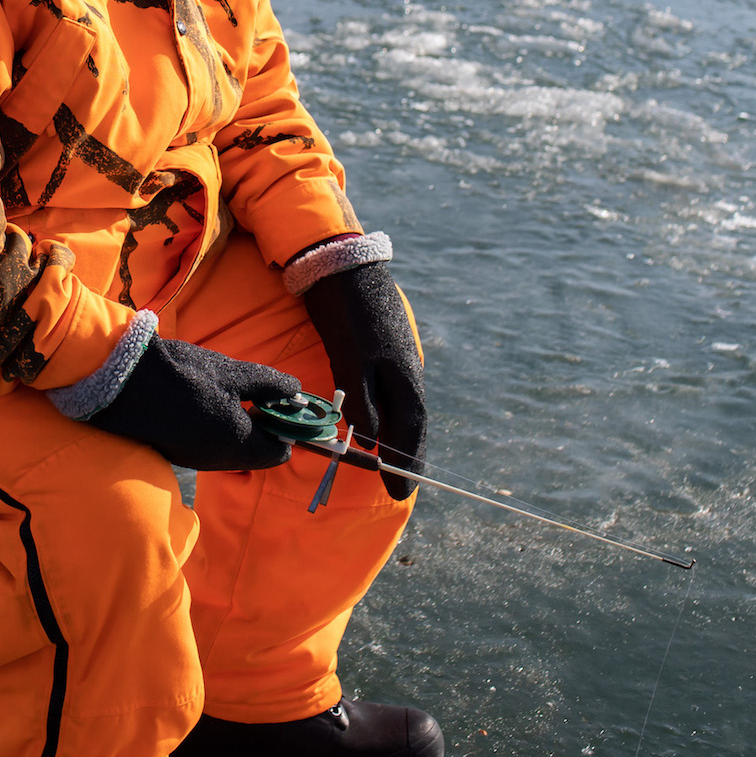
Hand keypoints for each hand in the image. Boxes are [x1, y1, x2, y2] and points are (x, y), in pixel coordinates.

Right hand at [89, 337, 300, 471]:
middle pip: (256, 453)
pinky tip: (206, 402)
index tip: (284, 403)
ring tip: (232, 393)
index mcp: (238, 443)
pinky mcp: (176, 453)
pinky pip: (209, 448)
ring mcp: (195, 460)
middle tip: (259, 394)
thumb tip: (296, 391)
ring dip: (240, 427)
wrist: (121, 381)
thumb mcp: (233, 373)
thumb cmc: (183, 373)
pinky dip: (217, 430)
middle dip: (264, 426)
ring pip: (232, 451)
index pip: (280, 452)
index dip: (288, 428)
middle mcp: (219, 460)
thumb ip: (269, 385)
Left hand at [301, 262, 425, 500]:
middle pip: (412, 422)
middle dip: (407, 457)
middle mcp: (406, 370)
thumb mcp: (350, 356)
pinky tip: (378, 427)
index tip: (401, 492)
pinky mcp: (383, 350)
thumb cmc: (345, 311)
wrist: (343, 264)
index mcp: (403, 374)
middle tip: (400, 490)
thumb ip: (362, 399)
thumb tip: (371, 441)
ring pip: (402, 409)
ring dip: (398, 439)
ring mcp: (397, 359)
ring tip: (391, 467)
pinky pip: (392, 394)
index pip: (411, 428)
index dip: (407, 461)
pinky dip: (389, 417)